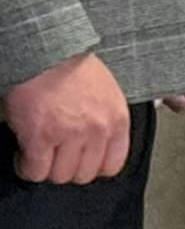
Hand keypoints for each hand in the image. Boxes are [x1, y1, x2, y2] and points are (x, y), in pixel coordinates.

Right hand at [4, 52, 131, 183]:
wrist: (44, 52)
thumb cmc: (72, 68)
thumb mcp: (106, 94)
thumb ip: (105, 121)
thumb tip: (94, 146)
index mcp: (116, 120)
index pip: (112, 166)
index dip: (91, 167)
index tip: (78, 162)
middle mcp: (97, 131)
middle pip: (83, 174)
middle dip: (66, 168)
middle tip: (54, 156)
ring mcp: (69, 135)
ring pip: (58, 176)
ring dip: (45, 168)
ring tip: (38, 153)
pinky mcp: (40, 137)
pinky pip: (34, 170)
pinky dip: (26, 167)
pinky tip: (24, 154)